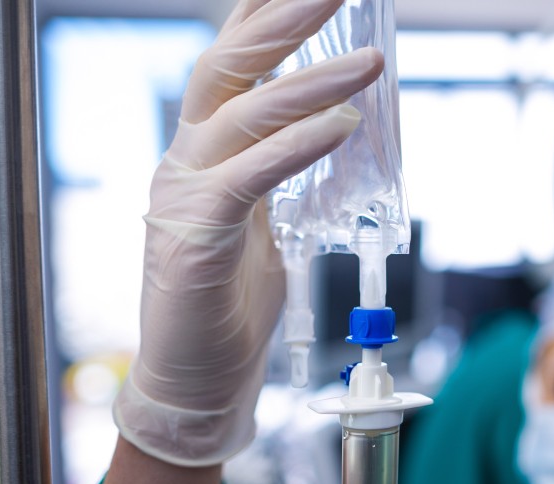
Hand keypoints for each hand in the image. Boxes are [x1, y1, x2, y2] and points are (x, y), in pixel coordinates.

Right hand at [115, 0, 383, 466]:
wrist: (198, 378)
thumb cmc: (233, 299)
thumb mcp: (265, 217)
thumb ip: (282, 167)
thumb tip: (332, 123)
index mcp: (204, 149)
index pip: (233, 64)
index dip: (263, 16)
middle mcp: (186, 157)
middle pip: (229, 66)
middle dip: (283, 19)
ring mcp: (183, 193)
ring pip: (245, 115)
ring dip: (312, 83)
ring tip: (370, 63)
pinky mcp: (195, 236)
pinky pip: (248, 178)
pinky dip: (296, 148)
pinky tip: (340, 126)